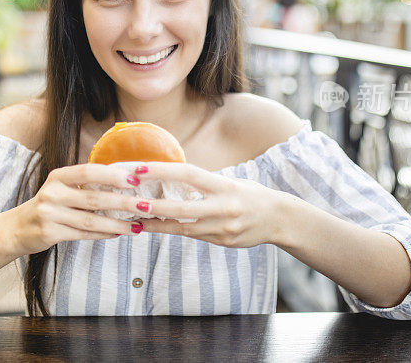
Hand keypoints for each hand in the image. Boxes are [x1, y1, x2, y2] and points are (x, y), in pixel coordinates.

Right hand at [7, 164, 149, 255]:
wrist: (17, 228)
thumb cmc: (49, 205)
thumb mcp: (62, 188)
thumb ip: (86, 185)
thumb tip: (125, 183)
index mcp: (58, 176)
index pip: (88, 172)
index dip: (112, 175)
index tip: (135, 180)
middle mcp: (52, 193)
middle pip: (94, 198)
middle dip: (123, 202)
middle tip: (145, 205)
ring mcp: (50, 214)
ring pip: (91, 220)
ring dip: (117, 223)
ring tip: (137, 226)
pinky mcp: (50, 233)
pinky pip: (83, 234)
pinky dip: (103, 234)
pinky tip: (118, 233)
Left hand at [133, 163, 280, 247]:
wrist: (280, 219)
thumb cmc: (251, 194)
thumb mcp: (231, 182)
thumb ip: (204, 182)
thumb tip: (170, 176)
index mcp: (224, 185)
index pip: (188, 174)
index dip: (161, 171)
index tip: (139, 168)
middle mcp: (223, 207)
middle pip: (181, 208)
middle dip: (154, 206)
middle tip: (130, 202)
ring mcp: (223, 227)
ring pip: (183, 228)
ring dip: (156, 224)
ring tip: (133, 221)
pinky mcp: (222, 242)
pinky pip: (192, 236)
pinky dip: (171, 231)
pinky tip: (154, 228)